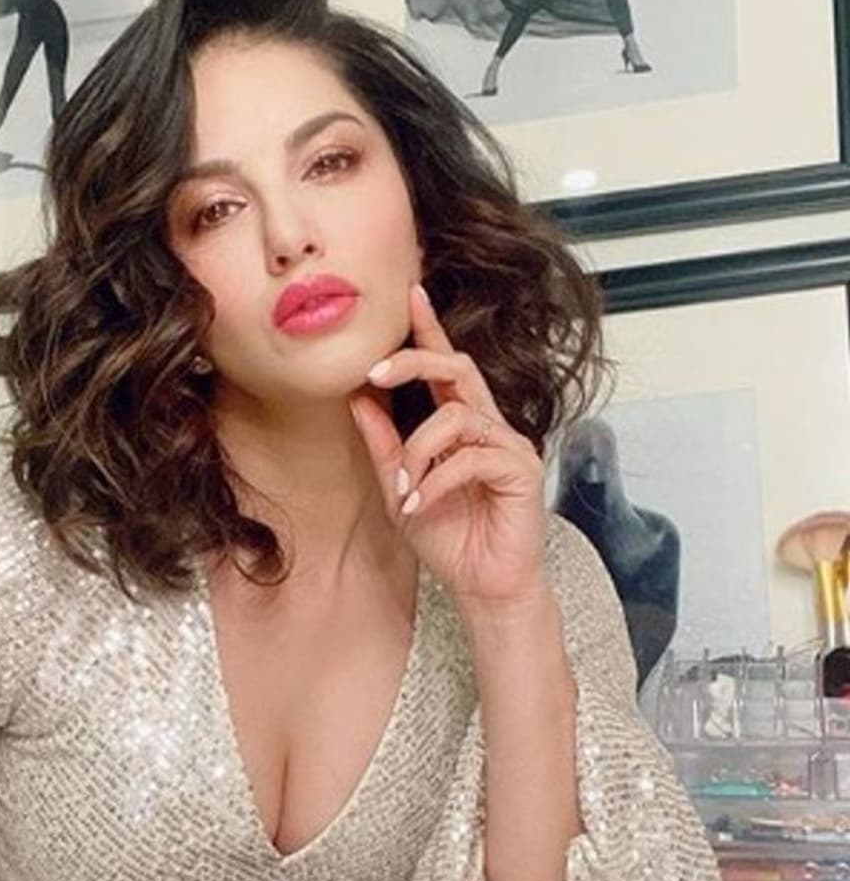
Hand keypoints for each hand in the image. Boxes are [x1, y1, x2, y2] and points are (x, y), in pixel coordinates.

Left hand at [348, 280, 549, 612]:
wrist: (484, 588)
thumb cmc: (450, 539)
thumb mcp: (400, 488)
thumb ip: (383, 444)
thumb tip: (357, 399)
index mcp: (462, 425)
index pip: (446, 366)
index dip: (428, 330)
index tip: (410, 293)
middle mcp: (489, 426)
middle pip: (457, 369)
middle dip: (413, 362)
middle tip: (373, 371)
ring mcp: (510, 445)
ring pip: (455, 416)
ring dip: (417, 451)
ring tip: (404, 490)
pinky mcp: (522, 470)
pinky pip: (470, 456)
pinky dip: (436, 480)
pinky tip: (419, 505)